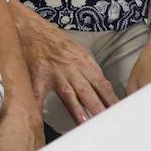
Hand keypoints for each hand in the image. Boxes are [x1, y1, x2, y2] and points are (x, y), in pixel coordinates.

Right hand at [10, 1, 117, 124]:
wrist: (31, 27)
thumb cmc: (54, 40)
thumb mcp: (77, 49)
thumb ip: (89, 67)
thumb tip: (102, 84)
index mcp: (82, 62)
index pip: (101, 84)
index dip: (111, 99)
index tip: (119, 112)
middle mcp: (71, 68)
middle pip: (88, 91)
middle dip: (99, 107)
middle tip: (108, 121)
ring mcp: (54, 73)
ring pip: (69, 94)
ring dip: (78, 110)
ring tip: (86, 123)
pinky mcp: (37, 75)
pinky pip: (38, 94)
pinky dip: (39, 106)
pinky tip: (40, 118)